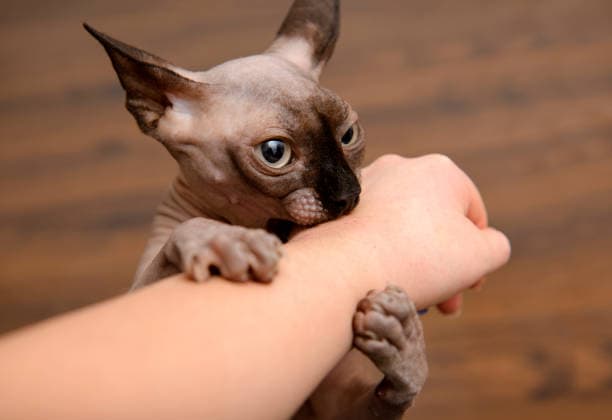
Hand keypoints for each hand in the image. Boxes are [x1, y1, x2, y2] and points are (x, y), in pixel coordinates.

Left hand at [293, 154, 510, 312]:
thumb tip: (487, 244)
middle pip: (435, 223)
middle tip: (447, 304)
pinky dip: (382, 254)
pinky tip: (382, 281)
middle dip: (446, 266)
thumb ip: (496, 247)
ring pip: (403, 229)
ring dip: (415, 263)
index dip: (478, 253)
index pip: (473, 213)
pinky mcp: (338, 205)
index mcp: (441, 170)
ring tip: (414, 297)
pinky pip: (372, 232)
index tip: (470, 287)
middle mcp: (401, 167)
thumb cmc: (418, 258)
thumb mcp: (481, 256)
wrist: (341, 267)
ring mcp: (365, 184)